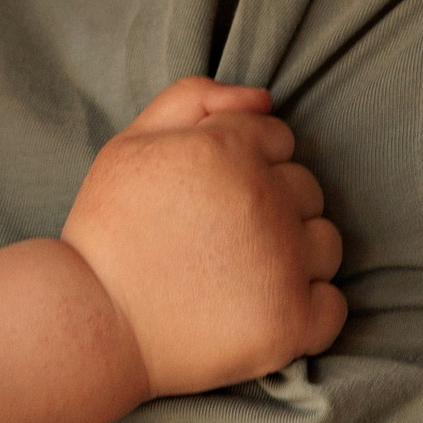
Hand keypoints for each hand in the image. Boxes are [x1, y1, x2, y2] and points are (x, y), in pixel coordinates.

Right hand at [62, 80, 343, 393]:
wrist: (89, 324)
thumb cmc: (106, 233)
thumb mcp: (129, 145)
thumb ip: (192, 100)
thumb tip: (262, 98)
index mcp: (227, 149)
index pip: (278, 139)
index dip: (247, 165)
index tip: (211, 199)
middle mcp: (264, 199)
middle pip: (306, 189)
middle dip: (272, 207)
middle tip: (219, 240)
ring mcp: (282, 263)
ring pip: (326, 244)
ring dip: (296, 255)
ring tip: (242, 276)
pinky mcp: (289, 322)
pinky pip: (333, 306)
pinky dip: (309, 310)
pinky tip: (265, 309)